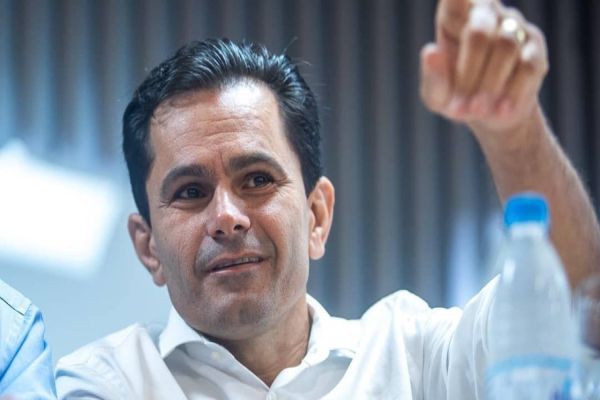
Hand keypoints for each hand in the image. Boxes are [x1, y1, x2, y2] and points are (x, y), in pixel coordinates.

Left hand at [420, 0, 547, 135]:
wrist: (489, 115)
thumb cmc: (456, 97)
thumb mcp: (437, 96)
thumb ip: (432, 77)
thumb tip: (431, 52)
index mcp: (454, 18)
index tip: (455, 8)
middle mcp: (486, 14)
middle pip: (479, 30)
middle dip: (468, 72)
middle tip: (458, 107)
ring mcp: (514, 27)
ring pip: (506, 46)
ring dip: (489, 84)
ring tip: (475, 112)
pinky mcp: (535, 49)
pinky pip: (528, 64)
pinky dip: (513, 91)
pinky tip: (501, 111)